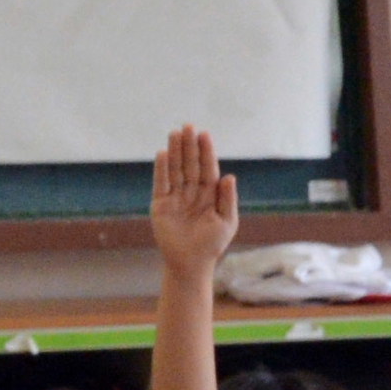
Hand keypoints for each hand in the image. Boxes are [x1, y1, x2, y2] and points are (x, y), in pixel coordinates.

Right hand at [148, 124, 237, 273]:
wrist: (191, 263)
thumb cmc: (212, 244)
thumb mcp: (226, 222)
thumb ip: (227, 199)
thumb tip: (230, 176)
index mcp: (209, 195)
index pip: (207, 169)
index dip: (205, 152)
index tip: (204, 134)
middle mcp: (192, 192)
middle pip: (190, 164)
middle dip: (189, 146)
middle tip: (187, 126)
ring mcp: (175, 196)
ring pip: (175, 169)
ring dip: (175, 151)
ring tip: (175, 133)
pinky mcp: (160, 203)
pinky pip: (161, 182)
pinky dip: (162, 169)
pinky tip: (163, 153)